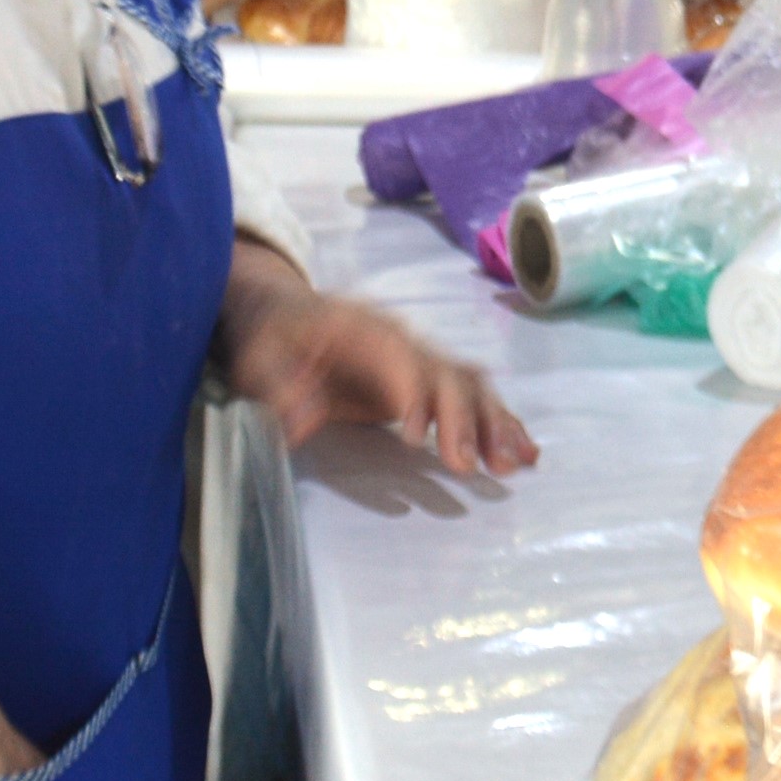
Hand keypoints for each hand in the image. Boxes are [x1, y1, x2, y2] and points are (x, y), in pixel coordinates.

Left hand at [221, 244, 540, 478]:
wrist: (283, 313)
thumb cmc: (270, 338)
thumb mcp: (256, 359)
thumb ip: (278, 385)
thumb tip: (304, 416)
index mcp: (361, 328)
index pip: (398, 359)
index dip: (414, 396)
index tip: (419, 440)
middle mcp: (401, 339)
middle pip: (445, 372)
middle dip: (463, 418)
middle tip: (468, 467)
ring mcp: (418, 358)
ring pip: (469, 384)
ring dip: (493, 423)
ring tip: (511, 465)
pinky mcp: (426, 381)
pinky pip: (472, 396)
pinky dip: (499, 423)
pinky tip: (524, 453)